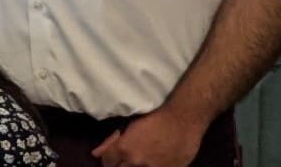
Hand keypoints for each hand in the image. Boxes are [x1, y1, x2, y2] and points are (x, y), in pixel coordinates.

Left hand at [92, 106, 207, 166]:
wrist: (184, 119)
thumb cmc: (156, 118)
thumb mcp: (130, 126)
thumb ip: (111, 142)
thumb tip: (95, 154)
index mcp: (124, 149)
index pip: (107, 163)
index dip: (108, 160)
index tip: (114, 158)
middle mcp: (136, 163)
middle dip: (118, 166)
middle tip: (124, 161)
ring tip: (138, 162)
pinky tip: (152, 163)